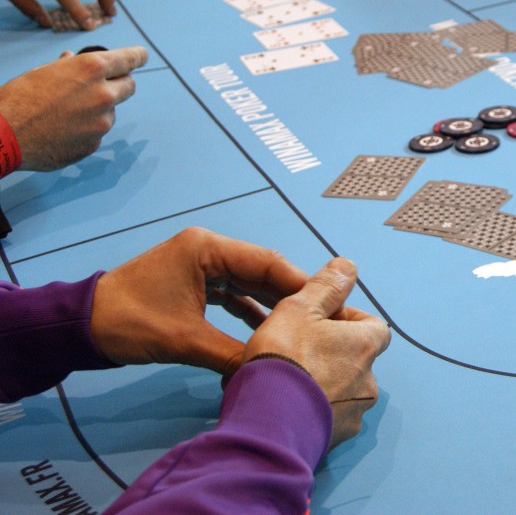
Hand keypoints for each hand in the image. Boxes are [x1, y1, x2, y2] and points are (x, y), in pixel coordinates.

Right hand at [0, 46, 147, 170]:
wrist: (4, 134)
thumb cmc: (19, 98)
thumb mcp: (43, 72)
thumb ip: (67, 67)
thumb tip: (72, 60)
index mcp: (92, 68)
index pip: (129, 59)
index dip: (137, 57)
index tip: (143, 56)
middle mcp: (104, 94)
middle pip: (129, 86)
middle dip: (119, 84)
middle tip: (104, 85)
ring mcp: (102, 121)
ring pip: (110, 111)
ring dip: (98, 110)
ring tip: (65, 113)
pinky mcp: (95, 143)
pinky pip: (96, 132)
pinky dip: (85, 130)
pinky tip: (61, 130)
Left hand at [90, 227, 309, 374]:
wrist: (80, 328)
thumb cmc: (129, 324)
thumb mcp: (186, 341)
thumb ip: (233, 353)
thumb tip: (272, 373)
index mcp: (207, 248)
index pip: (267, 262)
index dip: (300, 284)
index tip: (329, 303)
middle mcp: (208, 249)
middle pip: (262, 270)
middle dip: (290, 295)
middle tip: (323, 317)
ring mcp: (200, 264)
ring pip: (249, 282)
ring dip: (272, 304)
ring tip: (304, 325)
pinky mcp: (194, 281)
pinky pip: (232, 292)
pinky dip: (249, 310)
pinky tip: (270, 329)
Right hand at [241, 258, 391, 446]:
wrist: (268, 426)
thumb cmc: (285, 360)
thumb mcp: (300, 309)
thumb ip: (325, 286)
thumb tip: (347, 265)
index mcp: (365, 346)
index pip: (373, 326)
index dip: (347, 320)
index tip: (320, 321)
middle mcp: (369, 381)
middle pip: (356, 359)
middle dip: (330, 353)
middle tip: (294, 351)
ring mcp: (354, 413)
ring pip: (341, 390)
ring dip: (320, 383)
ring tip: (285, 381)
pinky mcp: (336, 439)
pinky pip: (328, 417)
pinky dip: (312, 409)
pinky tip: (284, 406)